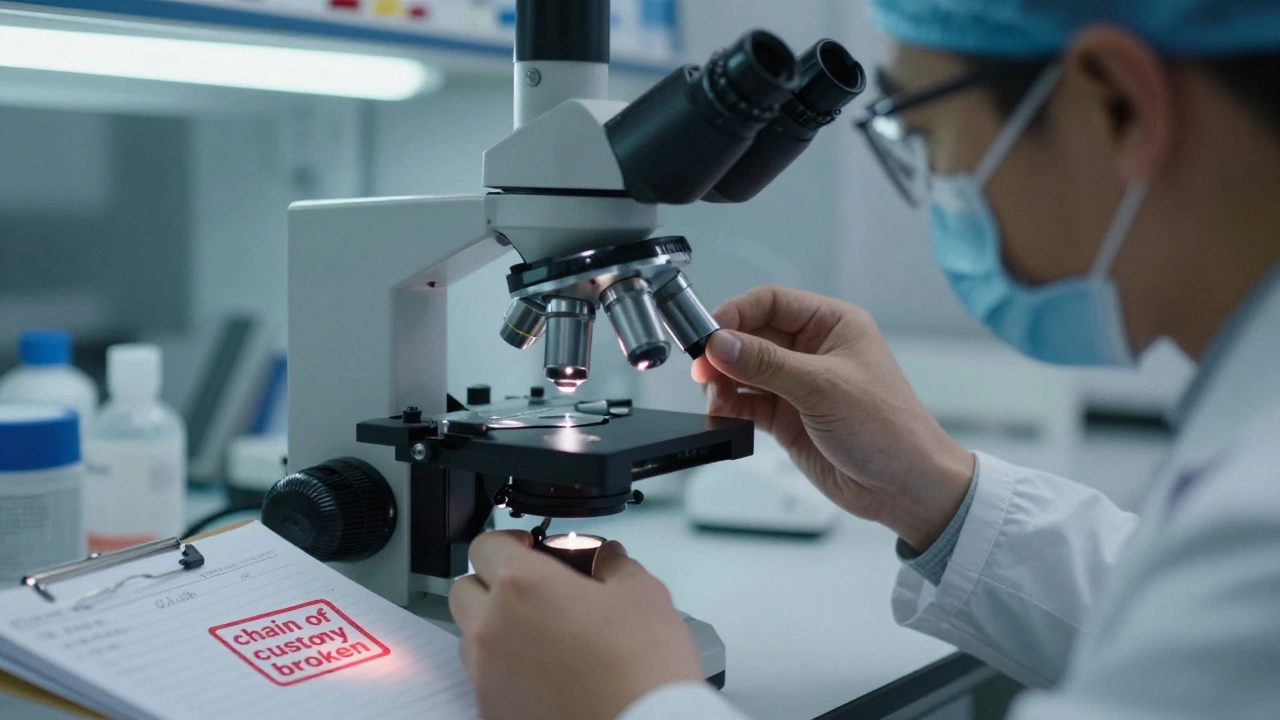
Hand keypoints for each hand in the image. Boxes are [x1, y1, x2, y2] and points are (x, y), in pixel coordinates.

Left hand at [448, 531, 701, 719]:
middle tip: (533, 588)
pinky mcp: (491, 709)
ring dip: (494, 624)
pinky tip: (544, 670)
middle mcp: (492, 627)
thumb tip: (606, 558)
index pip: (486, 543)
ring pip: (469, 634)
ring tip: (541, 633)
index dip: (511, 542)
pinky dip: (503, 666)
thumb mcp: (643, 595)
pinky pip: (482, 676)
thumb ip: (614, 563)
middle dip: (493, 581)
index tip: (533, 549)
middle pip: (465, 587)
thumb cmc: (641, 670)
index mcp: (522, 586)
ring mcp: (486, 673)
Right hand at [691, 285, 973, 550]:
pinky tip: (722, 417)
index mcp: (832, 325)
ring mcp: (798, 384)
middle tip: (701, 370)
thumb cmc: (888, 429)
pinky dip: (729, 409)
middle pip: (751, 335)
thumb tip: (721, 343)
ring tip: (715, 400)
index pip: (771, 302)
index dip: (736, 313)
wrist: (905, 488)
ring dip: (723, 383)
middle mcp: (813, 350)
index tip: (708, 333)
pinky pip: (746, 404)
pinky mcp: (787, 417)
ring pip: (743, 371)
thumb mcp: (823, 387)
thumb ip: (767, 364)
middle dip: (723, 352)